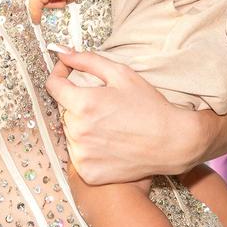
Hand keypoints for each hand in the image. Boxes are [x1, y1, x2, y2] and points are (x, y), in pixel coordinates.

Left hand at [45, 50, 175, 183]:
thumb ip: (87, 61)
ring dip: (83, 127)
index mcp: (82, 104)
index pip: (53, 86)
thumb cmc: (149, 106)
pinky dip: (89, 150)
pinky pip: (79, 155)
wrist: (173, 142)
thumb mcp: (121, 74)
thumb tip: (62, 53)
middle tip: (104, 106)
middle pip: (64, 110)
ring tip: (110, 127)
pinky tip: (110, 145)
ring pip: (71, 133)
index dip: (60, 75)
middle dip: (78, 104)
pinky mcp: (88, 173)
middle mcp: (77, 131)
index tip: (68, 74)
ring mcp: (81, 155)